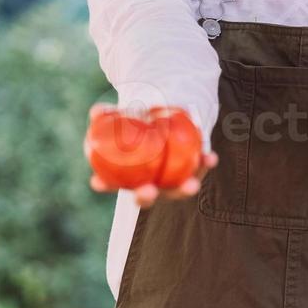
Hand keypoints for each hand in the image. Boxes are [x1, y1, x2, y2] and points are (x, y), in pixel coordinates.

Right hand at [85, 103, 218, 208]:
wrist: (164, 127)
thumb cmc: (138, 128)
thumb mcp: (124, 120)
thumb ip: (109, 117)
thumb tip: (96, 111)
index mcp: (129, 176)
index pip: (112, 184)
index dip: (105, 185)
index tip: (97, 182)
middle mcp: (150, 185)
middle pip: (145, 197)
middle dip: (145, 196)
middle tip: (147, 191)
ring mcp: (171, 182)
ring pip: (177, 190)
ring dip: (184, 189)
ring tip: (191, 185)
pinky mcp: (191, 172)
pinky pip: (198, 170)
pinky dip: (204, 164)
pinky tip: (210, 158)